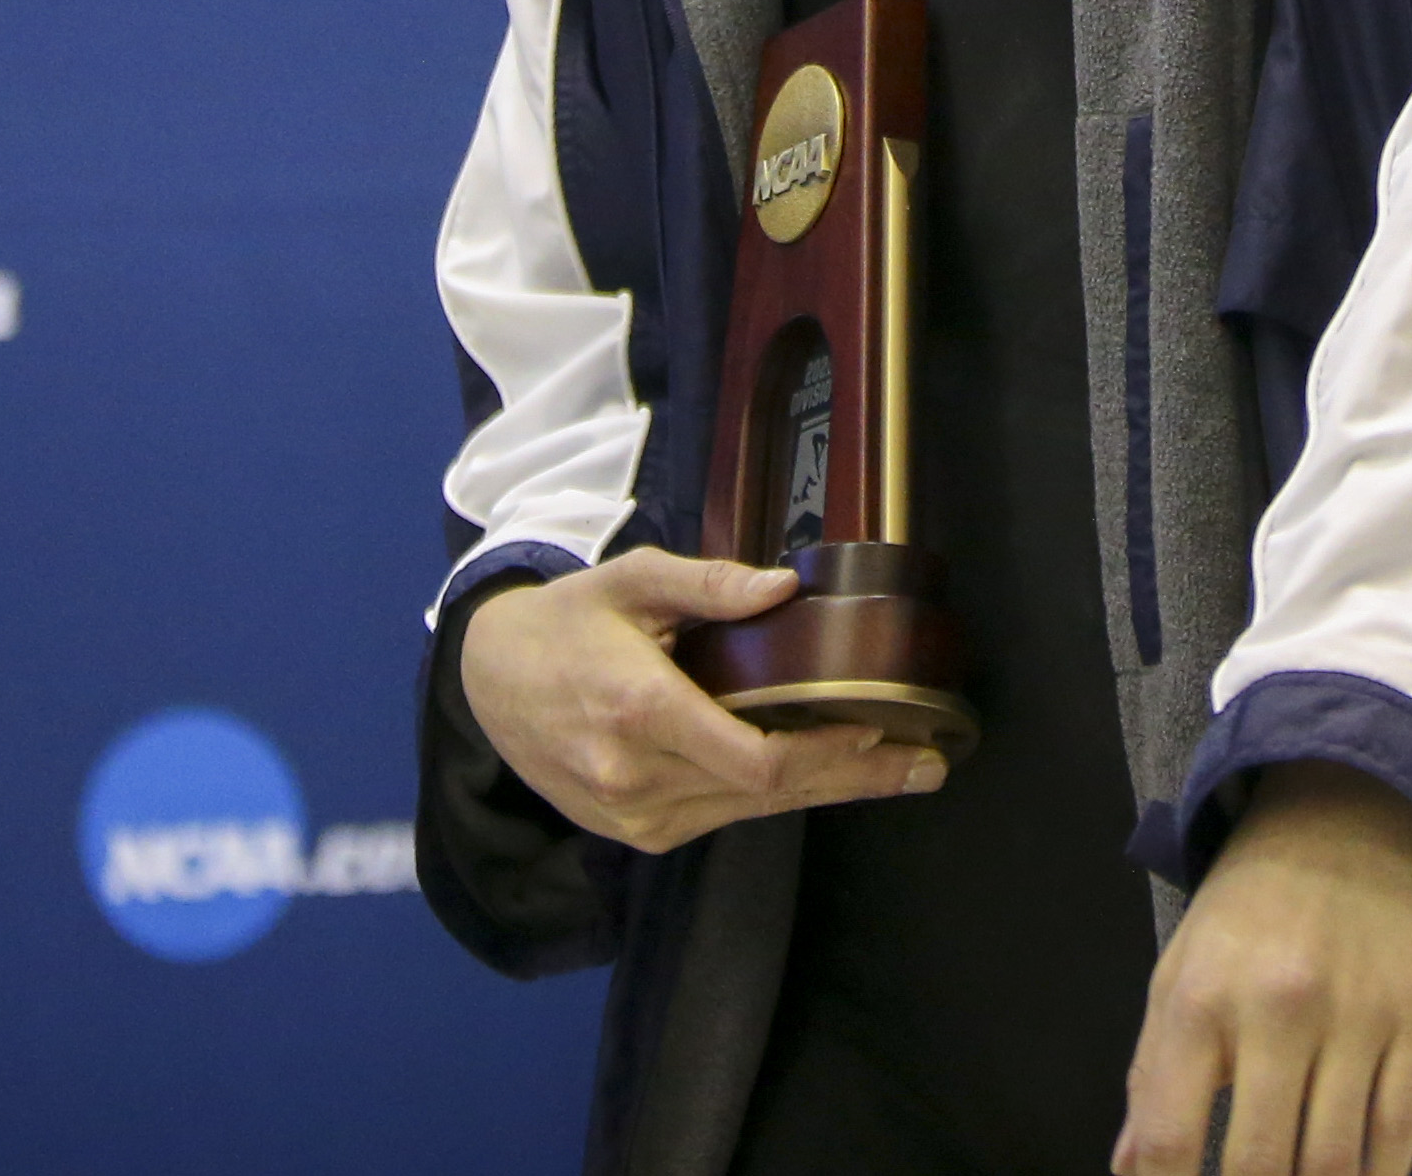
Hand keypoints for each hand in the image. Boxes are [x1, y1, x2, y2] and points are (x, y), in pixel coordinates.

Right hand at [456, 549, 943, 852]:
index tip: (884, 729)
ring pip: (750, 810)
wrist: (485, 681)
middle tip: (926, 766)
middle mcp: (637, 777)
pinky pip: (719, 815)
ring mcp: (633, 815)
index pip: (758, 758)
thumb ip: (711, 585)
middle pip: (769, 791)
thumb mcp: (632, 580)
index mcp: (640, 710)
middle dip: (855, 778)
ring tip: (893, 770)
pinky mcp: (631, 831)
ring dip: (822, 790)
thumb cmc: (565, 622)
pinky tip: (819, 775)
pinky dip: (770, 793)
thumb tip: (787, 586)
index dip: (830, 753)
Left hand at [1116, 762, 1411, 1175]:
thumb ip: (1154, 1073)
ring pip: (1334, 1164)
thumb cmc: (1251, 905)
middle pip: (1259, 1167)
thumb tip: (1133, 1169)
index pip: (1170, 1138)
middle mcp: (1277, 1011)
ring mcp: (1357, 1019)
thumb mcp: (1181, 970)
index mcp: (1200, 999)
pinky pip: (1400, 1133)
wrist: (1356, 811)